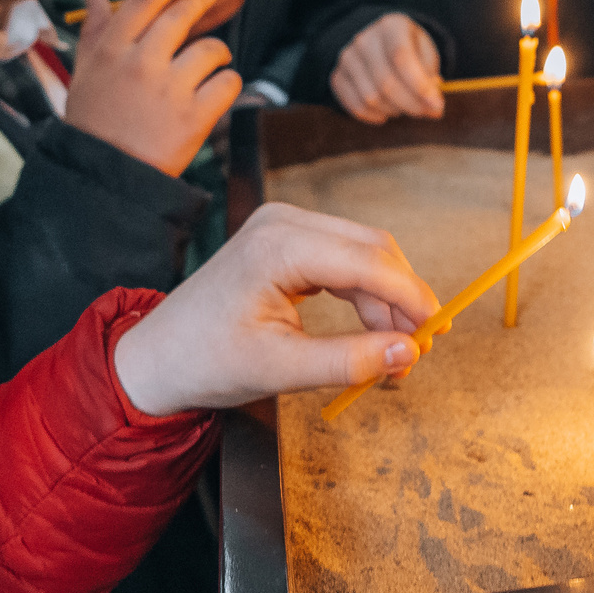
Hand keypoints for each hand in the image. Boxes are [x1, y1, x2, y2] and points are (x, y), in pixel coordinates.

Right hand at [66, 0, 241, 176]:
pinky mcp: (196, 116)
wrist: (107, 176)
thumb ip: (94, 31)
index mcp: (112, 51)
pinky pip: (228, 83)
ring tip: (212, 64)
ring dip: (218, 52)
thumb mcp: (84, 73)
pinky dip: (228, 84)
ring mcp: (171, 90)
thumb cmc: (94, 122)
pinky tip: (217, 91)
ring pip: (212, 49)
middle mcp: (141, 64)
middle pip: (182, 15)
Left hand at [112, 203, 436, 411]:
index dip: (411, 298)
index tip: (436, 336)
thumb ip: (349, 361)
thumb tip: (408, 353)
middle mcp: (284, 222)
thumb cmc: (206, 361)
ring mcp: (285, 226)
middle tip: (417, 352)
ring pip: (365, 254)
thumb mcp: (280, 370)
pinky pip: (345, 259)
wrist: (158, 357)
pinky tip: (371, 333)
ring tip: (394, 354)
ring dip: (386, 300)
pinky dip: (365, 295)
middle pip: (374, 249)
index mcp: (278, 246)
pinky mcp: (287, 241)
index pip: (368, 262)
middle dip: (402, 300)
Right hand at [331, 12, 442, 124]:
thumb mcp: (426, 53)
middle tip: (427, 112)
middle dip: (411, 105)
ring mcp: (347, 58)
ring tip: (406, 106)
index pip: (402, 58)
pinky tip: (387, 112)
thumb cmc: (409, 48)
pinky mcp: (338, 77)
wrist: (378, 41)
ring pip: (371, 98)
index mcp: (391, 25)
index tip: (437, 106)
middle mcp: (364, 39)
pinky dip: (375, 116)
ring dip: (394, 110)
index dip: (420, 86)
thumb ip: (430, 76)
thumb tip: (432, 104)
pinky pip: (356, 106)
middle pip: (386, 82)